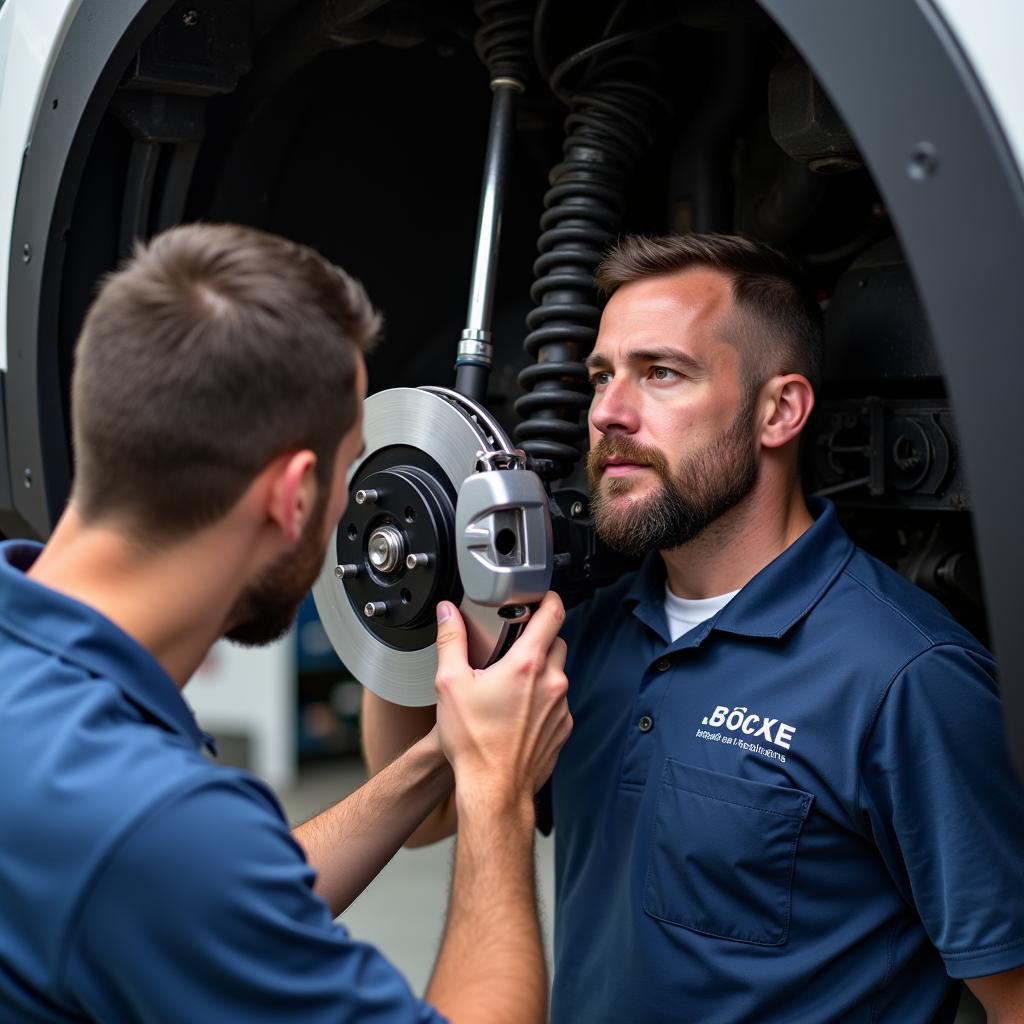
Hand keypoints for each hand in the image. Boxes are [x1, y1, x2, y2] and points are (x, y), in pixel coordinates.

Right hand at [433, 592, 571, 806]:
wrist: (494, 790)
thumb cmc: (474, 743)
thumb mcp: (450, 684)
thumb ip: (450, 640)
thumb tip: (447, 613)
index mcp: (526, 664)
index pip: (553, 614)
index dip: (548, 599)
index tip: (541, 596)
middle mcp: (551, 682)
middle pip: (556, 642)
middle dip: (538, 638)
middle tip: (514, 647)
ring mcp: (561, 706)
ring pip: (558, 673)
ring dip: (540, 672)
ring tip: (510, 685)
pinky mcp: (563, 728)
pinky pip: (558, 701)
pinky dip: (543, 699)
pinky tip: (518, 712)